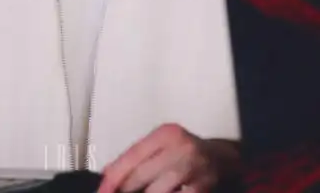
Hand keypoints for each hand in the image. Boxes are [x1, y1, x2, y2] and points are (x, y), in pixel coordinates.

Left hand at [97, 124, 240, 192]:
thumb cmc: (186, 151)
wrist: (221, 158)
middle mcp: (179, 147)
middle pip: (141, 175)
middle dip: (124, 191)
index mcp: (165, 134)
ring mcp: (192, 168)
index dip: (113, 177)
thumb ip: (138, 157)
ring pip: (156, 191)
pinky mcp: (202, 188)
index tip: (101, 190)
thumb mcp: (162, 145)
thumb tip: (108, 174)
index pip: (132, 155)